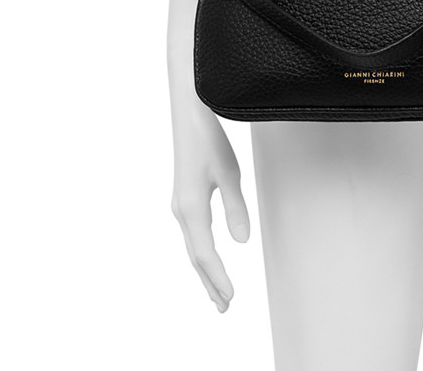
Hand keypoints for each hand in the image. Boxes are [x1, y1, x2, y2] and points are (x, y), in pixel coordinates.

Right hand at [171, 100, 250, 311]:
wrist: (188, 114)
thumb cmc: (208, 140)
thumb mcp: (228, 173)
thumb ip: (235, 208)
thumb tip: (241, 242)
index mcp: (191, 209)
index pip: (206, 254)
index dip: (219, 278)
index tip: (231, 297)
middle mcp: (182, 211)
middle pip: (196, 257)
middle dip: (210, 283)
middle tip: (224, 307)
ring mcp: (180, 205)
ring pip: (193, 247)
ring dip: (205, 271)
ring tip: (217, 292)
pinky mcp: (184, 198)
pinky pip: (193, 234)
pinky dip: (201, 253)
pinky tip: (207, 258)